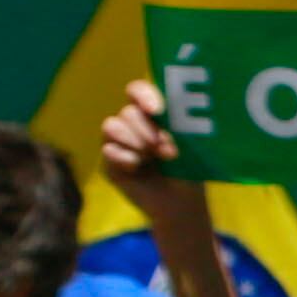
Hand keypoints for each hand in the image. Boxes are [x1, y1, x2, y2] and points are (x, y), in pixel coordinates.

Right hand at [100, 80, 206, 231]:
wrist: (181, 205)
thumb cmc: (188, 172)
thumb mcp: (189, 148)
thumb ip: (178, 128)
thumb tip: (165, 122)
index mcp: (151, 114)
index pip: (137, 91)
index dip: (143, 95)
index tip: (156, 110)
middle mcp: (132, 125)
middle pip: (128, 112)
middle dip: (147, 130)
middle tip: (167, 151)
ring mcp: (119, 143)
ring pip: (111, 126)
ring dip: (135, 141)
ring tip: (152, 158)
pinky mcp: (110, 163)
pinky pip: (107, 150)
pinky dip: (124, 158)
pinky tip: (137, 167)